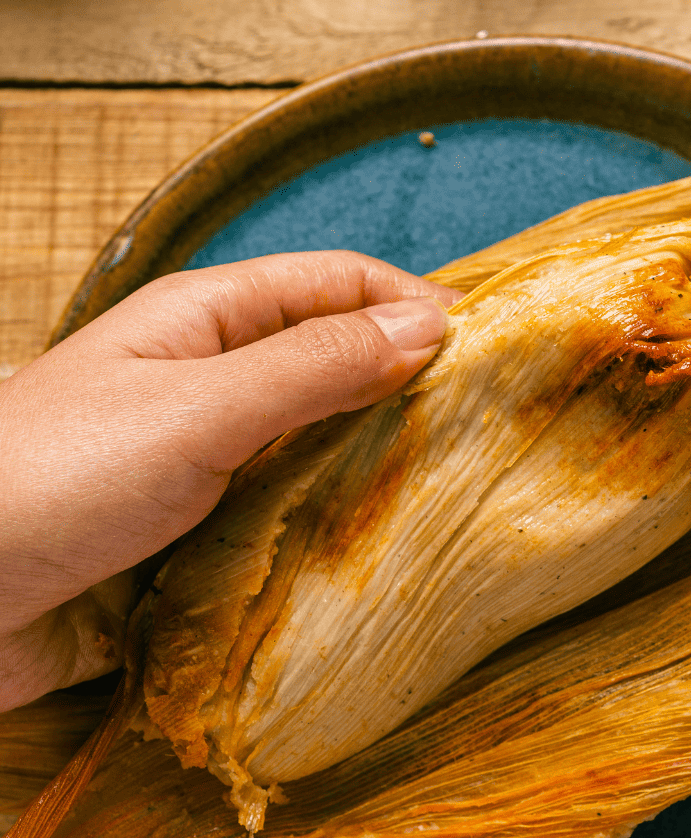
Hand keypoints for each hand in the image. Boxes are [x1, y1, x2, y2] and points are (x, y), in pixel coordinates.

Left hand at [0, 251, 458, 711]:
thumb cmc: (51, 481)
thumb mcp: (196, 409)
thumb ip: (311, 368)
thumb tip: (426, 325)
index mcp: (207, 322)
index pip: (336, 285)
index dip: (412, 302)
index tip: (491, 350)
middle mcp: (215, 385)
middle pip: (338, 365)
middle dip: (411, 388)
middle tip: (491, 429)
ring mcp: (213, 464)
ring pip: (323, 449)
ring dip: (381, 466)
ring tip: (454, 493)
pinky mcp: (206, 538)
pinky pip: (294, 521)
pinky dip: (341, 529)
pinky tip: (384, 552)